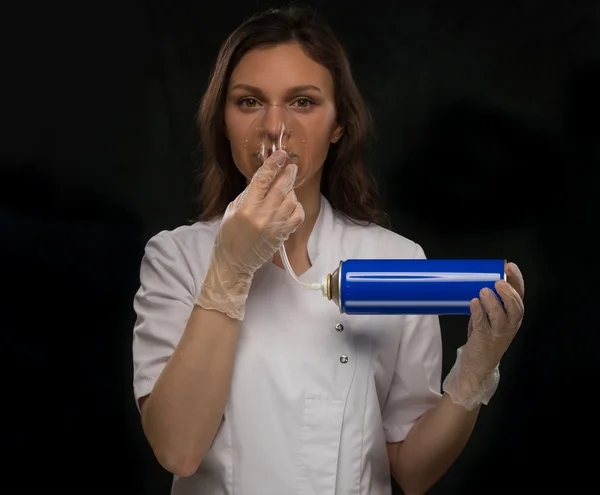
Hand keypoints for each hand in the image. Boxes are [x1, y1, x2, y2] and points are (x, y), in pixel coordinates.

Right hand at [196, 149, 304, 319]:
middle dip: (288, 173)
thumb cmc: (229, 235)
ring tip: (286, 189)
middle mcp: (262, 216)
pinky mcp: (282, 235)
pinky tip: (291, 205)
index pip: (262, 180)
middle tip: (291, 166)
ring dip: (291, 191)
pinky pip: (297, 216)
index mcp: (246, 208)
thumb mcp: (233, 209)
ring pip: (291, 201)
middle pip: (281, 188)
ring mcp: (274, 227)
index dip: (273, 164)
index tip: (280, 154)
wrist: (234, 262)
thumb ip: (249, 193)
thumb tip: (264, 176)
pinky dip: (296, 207)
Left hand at [463, 261, 524, 376]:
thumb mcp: (489, 315)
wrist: (478, 363)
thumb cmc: (483, 335)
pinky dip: (479, 313)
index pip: (520, 295)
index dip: (517, 280)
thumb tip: (473, 277)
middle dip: (509, 293)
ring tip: (484, 290)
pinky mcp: (485, 340)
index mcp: (513, 315)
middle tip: (498, 281)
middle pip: (516, 307)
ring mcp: (499, 333)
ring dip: (493, 302)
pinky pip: (483, 325)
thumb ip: (486, 300)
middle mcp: (510, 324)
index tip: (510, 266)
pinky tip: (474, 303)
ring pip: (501, 316)